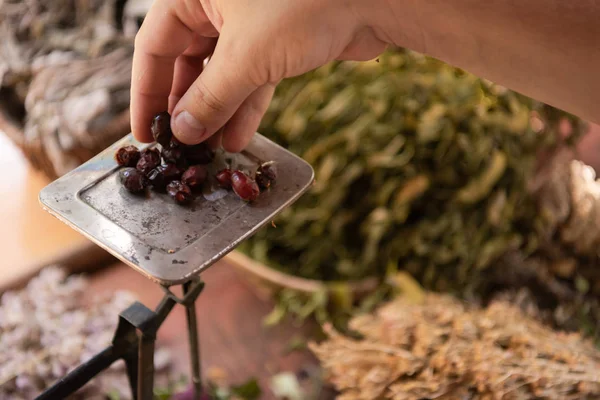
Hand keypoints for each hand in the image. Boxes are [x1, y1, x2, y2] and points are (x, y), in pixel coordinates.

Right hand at [130, 0, 387, 151]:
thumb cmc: (304, 5)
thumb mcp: (245, 57)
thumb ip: (209, 99)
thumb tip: (181, 133)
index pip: (153, 45)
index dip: (147, 92)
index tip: (143, 133)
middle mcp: (217, 4)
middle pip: (186, 61)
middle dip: (185, 107)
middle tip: (180, 147)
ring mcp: (249, 23)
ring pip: (221, 74)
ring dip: (216, 114)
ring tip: (207, 152)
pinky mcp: (278, 42)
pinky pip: (252, 79)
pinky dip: (245, 108)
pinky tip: (237, 140)